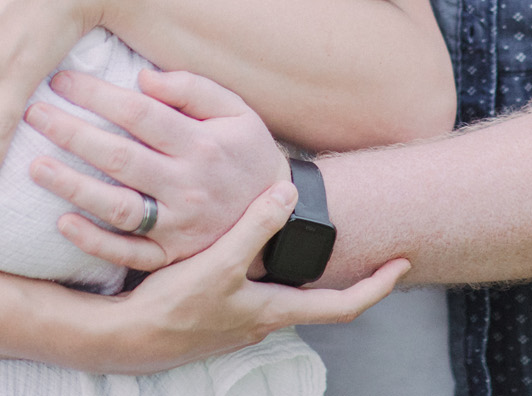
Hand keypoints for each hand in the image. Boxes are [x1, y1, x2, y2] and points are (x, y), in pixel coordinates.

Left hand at [24, 67, 286, 270]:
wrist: (280, 217)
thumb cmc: (247, 153)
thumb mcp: (236, 111)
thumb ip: (193, 89)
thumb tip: (142, 79)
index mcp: (202, 145)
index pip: (140, 114)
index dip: (97, 95)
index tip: (62, 80)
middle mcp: (189, 187)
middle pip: (120, 158)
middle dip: (71, 133)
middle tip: (34, 114)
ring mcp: (179, 226)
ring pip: (117, 207)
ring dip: (72, 187)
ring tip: (35, 166)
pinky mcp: (171, 256)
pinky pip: (128, 253)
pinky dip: (93, 241)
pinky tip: (62, 222)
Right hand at [86, 182, 409, 373]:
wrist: (129, 338)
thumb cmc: (175, 307)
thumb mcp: (219, 263)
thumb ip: (255, 228)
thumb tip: (288, 194)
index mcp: (277, 311)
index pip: (345, 305)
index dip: (378, 285)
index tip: (402, 262)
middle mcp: (266, 320)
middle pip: (321, 300)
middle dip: (345, 274)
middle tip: (365, 246)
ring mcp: (243, 320)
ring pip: (287, 293)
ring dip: (304, 270)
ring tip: (311, 238)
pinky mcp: (219, 313)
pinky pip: (257, 290)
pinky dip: (269, 270)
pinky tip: (253, 247)